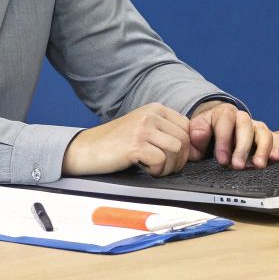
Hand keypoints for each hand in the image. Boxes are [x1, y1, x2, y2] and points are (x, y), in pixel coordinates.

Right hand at [63, 103, 191, 176]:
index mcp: (155, 109)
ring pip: (176, 150)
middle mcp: (151, 115)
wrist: (87, 149)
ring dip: (168, 166)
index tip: (176, 158)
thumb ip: (164, 130)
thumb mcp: (142, 126)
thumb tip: (191, 146)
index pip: (187, 126)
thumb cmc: (116, 143)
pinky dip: (155, 170)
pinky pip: (160, 161)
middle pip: (184, 140)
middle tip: (164, 168)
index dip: (187, 146)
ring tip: (154, 169)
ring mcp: (143, 129)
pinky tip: (144, 168)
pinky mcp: (135, 145)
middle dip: (179, 160)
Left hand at [188, 101, 278, 169]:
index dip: (224, 140)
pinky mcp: (267, 138)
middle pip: (246, 126)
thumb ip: (195, 133)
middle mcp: (242, 118)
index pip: (225, 121)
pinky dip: (277, 148)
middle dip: (242, 147)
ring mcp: (256, 127)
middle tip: (238, 166)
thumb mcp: (195, 132)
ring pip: (264, 132)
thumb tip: (199, 135)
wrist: (214, 135)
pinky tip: (273, 159)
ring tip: (258, 165)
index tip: (222, 160)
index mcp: (223, 113)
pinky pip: (277, 139)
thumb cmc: (205, 135)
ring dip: (262, 149)